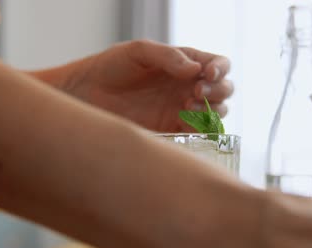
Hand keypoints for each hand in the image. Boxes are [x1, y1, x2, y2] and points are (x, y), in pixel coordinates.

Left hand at [66, 40, 232, 131]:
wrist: (88, 95)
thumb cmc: (111, 67)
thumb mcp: (139, 52)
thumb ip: (169, 56)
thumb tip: (196, 69)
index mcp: (184, 63)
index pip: (218, 64)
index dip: (220, 69)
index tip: (208, 74)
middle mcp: (188, 85)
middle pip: (223, 89)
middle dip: (218, 90)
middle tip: (196, 91)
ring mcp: (182, 108)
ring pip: (217, 112)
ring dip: (211, 110)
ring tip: (188, 106)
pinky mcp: (173, 129)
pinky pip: (199, 131)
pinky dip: (201, 128)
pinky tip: (184, 121)